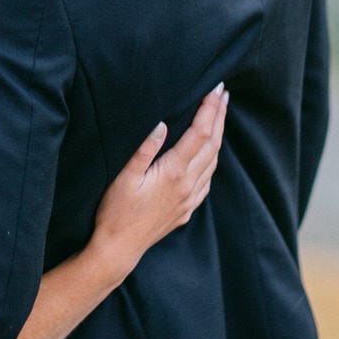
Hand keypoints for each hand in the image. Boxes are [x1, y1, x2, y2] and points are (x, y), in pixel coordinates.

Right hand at [89, 84, 227, 281]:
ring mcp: (190, 199)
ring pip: (213, 162)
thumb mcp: (123, 177)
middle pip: (212, 145)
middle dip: (219, 117)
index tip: (215, 90)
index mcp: (173, 172)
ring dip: (218, 137)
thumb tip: (162, 124)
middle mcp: (188, 185)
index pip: (199, 134)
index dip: (209, 110)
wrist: (119, 248)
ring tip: (219, 117)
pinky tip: (209, 155)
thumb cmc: (115, 211)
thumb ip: (144, 149)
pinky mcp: (186, 209)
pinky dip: (212, 160)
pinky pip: (207, 180)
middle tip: (223, 95)